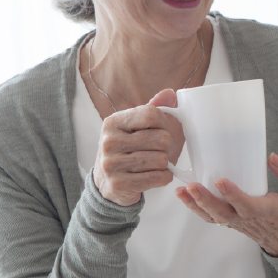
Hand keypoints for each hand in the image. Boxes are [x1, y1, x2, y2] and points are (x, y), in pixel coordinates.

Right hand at [93, 90, 183, 205]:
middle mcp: (109, 142)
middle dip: (167, 147)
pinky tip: (156, 175)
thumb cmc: (128, 150)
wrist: (107, 182)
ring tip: (154, 163)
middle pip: (161, 139)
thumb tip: (169, 93)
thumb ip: (153, 109)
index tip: (161, 131)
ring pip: (161, 160)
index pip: (152, 114)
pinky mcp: (119, 184)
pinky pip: (158, 178)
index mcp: (113, 122)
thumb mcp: (136, 127)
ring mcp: (111, 164)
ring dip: (165, 164)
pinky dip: (164, 177)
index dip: (165, 123)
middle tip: (160, 151)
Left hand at [175, 152, 277, 256]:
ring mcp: (241, 224)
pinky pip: (214, 219)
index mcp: (271, 212)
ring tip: (181, 190)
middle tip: (191, 186)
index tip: (220, 181)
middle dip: (206, 200)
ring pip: (215, 218)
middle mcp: (252, 220)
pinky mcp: (235, 223)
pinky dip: (198, 209)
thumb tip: (273, 157)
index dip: (233, 195)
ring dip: (197, 205)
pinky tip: (186, 196)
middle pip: (224, 214)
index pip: (248, 206)